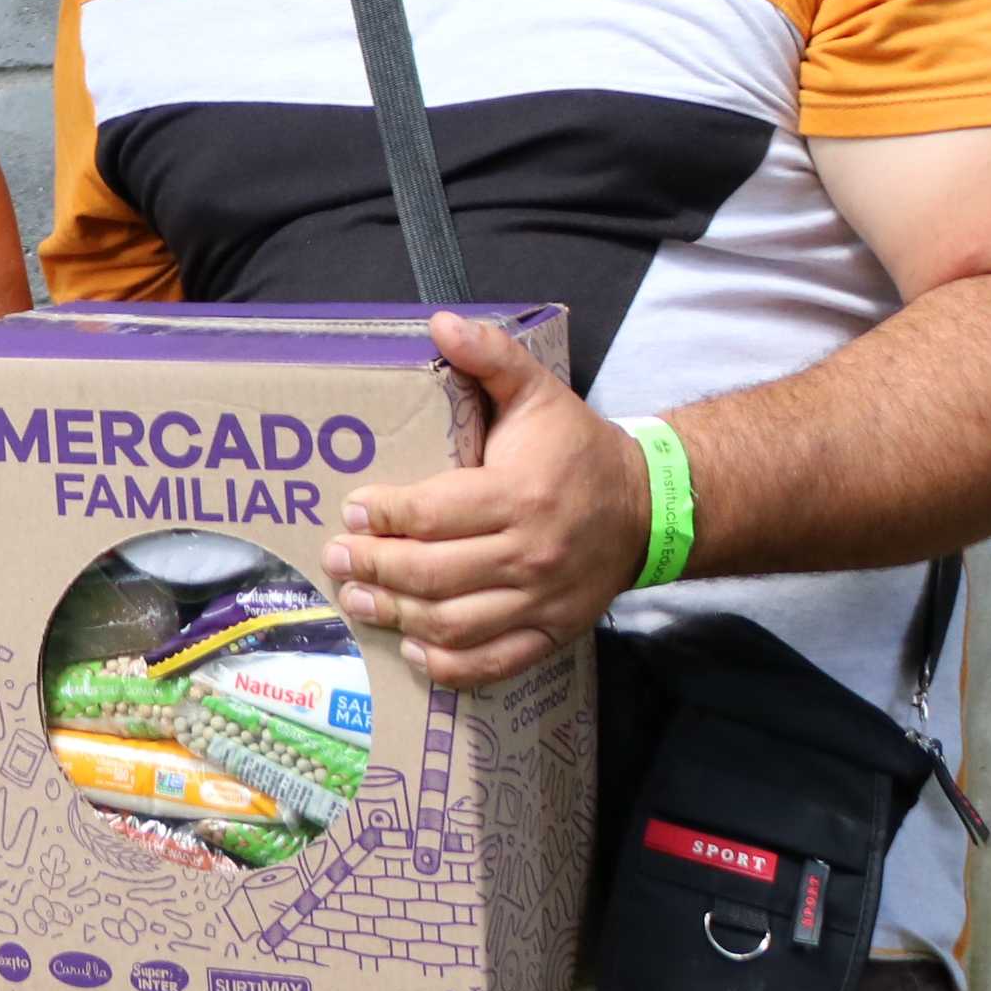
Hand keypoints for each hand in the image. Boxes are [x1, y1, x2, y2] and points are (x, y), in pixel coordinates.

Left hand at [319, 309, 649, 689]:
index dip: (387, 515)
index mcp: (520, 495)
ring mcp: (542, 601)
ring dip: (397, 617)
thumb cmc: (580, 449)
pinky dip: (449, 667)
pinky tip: (412, 651)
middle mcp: (530, 554)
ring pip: (454, 624)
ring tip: (358, 600)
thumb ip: (491, 357)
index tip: (354, 509)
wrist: (653, 507)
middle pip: (433, 574)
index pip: (436, 514)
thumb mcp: (540, 393)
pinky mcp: (552, 632)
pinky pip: (494, 663)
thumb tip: (440, 323)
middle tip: (337, 558)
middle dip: (375, 568)